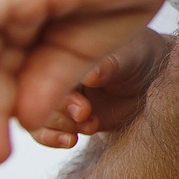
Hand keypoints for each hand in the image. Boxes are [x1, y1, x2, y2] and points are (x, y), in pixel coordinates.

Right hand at [25, 23, 173, 148]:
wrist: (148, 84)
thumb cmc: (141, 59)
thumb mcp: (131, 58)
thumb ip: (111, 65)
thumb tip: (90, 75)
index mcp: (59, 38)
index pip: (37, 56)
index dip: (48, 78)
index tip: (73, 94)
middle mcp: (48, 63)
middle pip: (29, 87)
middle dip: (56, 105)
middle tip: (85, 111)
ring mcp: (49, 90)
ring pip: (30, 111)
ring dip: (57, 124)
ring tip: (89, 124)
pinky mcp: (56, 114)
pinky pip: (40, 128)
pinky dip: (52, 137)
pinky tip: (71, 140)